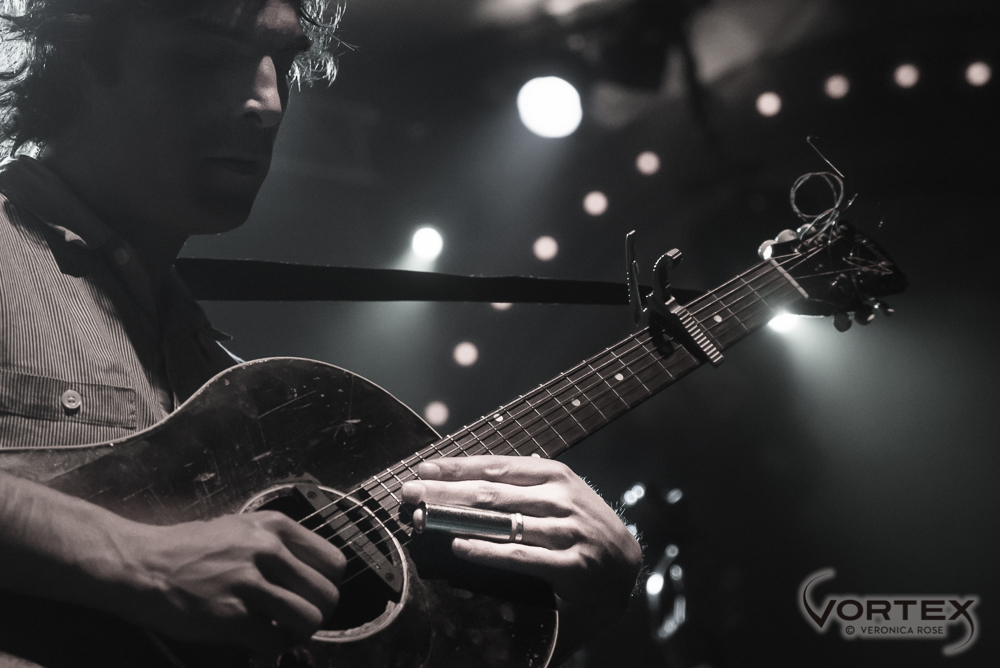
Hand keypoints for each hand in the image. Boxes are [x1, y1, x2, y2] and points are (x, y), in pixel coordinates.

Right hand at [120, 511, 344, 651]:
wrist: (139, 564)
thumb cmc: (188, 549)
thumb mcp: (241, 530)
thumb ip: (277, 549)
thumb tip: (310, 578)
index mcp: (275, 527)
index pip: (334, 563)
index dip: (326, 586)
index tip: (310, 596)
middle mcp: (267, 549)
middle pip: (327, 595)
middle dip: (316, 615)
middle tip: (294, 621)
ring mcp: (248, 582)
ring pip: (309, 620)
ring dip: (296, 634)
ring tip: (277, 632)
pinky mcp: (230, 615)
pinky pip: (274, 642)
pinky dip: (269, 648)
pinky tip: (254, 640)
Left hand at [400, 456, 640, 611]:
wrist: (626, 571)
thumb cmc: (582, 530)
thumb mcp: (560, 496)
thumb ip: (524, 484)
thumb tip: (471, 473)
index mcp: (556, 475)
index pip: (497, 466)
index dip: (458, 467)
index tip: (424, 468)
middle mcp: (563, 499)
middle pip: (492, 492)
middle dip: (445, 490)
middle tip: (409, 491)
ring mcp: (568, 532)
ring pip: (502, 522)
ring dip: (456, 520)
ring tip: (423, 518)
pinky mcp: (572, 566)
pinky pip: (520, 557)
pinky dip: (486, 551)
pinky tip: (458, 547)